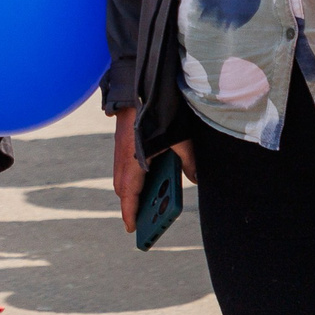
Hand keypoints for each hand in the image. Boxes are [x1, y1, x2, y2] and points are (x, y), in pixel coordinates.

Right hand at [111, 109, 195, 232]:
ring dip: (129, 190)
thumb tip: (195, 179)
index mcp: (134, 160)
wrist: (140, 84)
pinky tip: (145, 175)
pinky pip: (122, 165)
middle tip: (139, 219)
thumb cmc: (159, 113)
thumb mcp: (181, 139)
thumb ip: (189, 161)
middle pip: (122, 188)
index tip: (132, 229)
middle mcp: (123, 157)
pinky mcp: (121, 140)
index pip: (129, 194)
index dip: (130, 213)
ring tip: (144, 201)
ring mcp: (120, 148)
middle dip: (129, 204)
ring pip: (120, 176)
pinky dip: (130, 176)